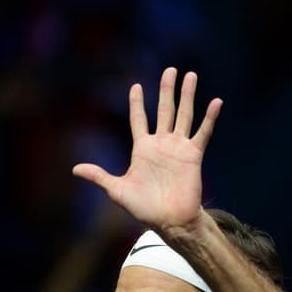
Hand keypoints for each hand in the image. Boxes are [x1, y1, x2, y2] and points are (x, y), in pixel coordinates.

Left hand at [72, 67, 222, 233]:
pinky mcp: (194, 155)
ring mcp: (179, 148)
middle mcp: (161, 144)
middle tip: (170, 70)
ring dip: (187, 95)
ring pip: (184, 115)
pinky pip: (202, 132)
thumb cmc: (144, 209)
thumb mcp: (117, 191)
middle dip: (166, 90)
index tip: (136, 86)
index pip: (138, 119)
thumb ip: (99, 176)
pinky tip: (216, 102)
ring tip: (191, 75)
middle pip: (164, 110)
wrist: (170, 221)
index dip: (137, 103)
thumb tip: (75, 169)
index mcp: (143, 149)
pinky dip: (209, 118)